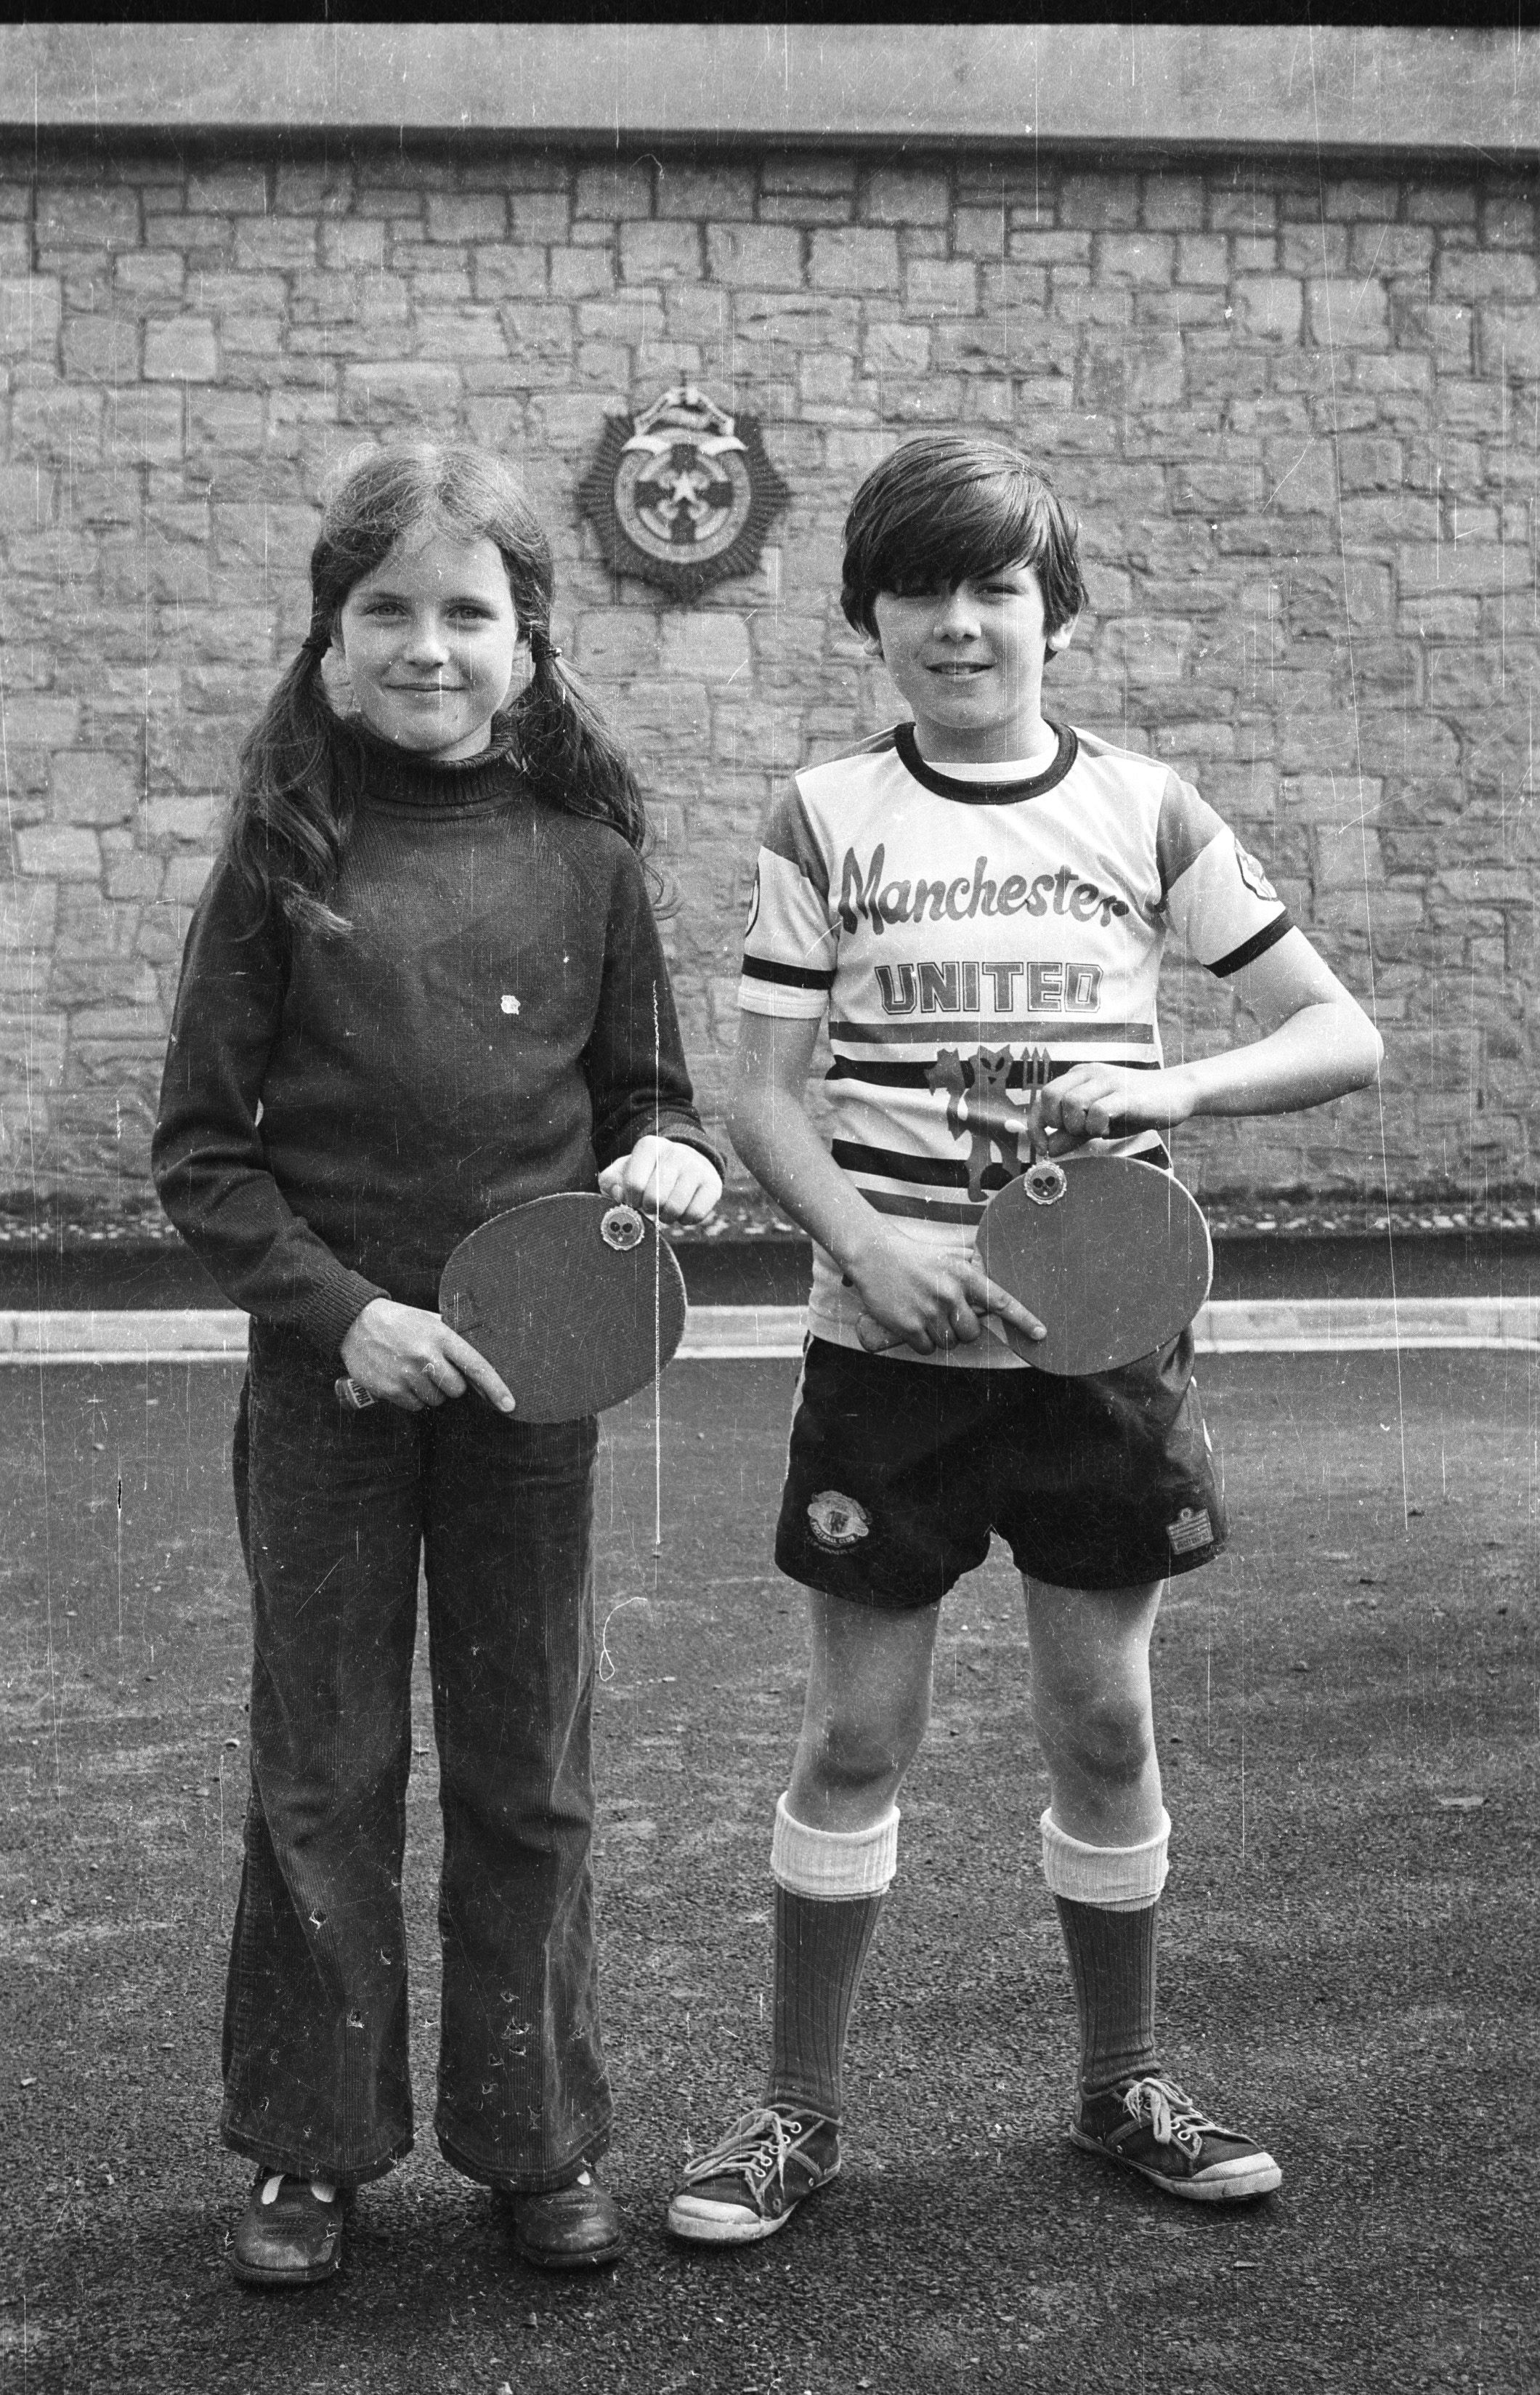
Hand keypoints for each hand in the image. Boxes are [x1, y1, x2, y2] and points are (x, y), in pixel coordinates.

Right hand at [339, 1298, 516, 1414]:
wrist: (355, 1322)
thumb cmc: (399, 1321)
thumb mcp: (429, 1320)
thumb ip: (453, 1339)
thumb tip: (479, 1363)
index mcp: (441, 1336)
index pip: (476, 1366)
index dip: (496, 1388)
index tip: (510, 1404)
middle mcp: (426, 1356)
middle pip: (457, 1390)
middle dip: (450, 1384)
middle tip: (433, 1368)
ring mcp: (406, 1374)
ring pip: (436, 1400)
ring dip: (429, 1391)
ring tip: (412, 1369)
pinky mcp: (389, 1389)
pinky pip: (415, 1407)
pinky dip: (411, 1398)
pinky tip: (400, 1378)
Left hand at [598, 1136, 721, 1226]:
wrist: (686, 1162)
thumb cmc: (648, 1172)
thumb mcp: (623, 1171)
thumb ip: (611, 1182)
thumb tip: (619, 1195)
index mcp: (649, 1146)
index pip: (634, 1184)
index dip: (631, 1200)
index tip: (634, 1199)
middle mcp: (674, 1152)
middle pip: (654, 1199)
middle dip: (648, 1209)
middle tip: (650, 1206)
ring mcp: (696, 1167)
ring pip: (674, 1209)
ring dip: (666, 1217)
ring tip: (665, 1209)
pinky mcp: (713, 1183)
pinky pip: (695, 1215)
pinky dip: (685, 1220)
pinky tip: (682, 1211)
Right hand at [844, 1226, 1045, 1357]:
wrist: (874, 1255)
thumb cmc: (913, 1258)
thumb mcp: (947, 1259)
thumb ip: (969, 1277)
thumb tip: (989, 1296)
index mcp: (963, 1275)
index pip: (1001, 1301)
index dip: (1023, 1320)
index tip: (1041, 1333)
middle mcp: (950, 1293)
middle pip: (972, 1333)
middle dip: (962, 1330)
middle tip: (945, 1315)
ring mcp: (929, 1311)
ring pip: (950, 1343)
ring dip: (940, 1336)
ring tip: (925, 1314)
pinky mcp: (909, 1326)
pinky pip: (928, 1349)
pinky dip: (922, 1343)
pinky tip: (913, 1323)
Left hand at [1033, 1063, 1199, 1141]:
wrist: (1177, 1093)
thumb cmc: (1134, 1108)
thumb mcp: (1098, 1124)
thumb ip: (1072, 1134)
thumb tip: (1047, 1149)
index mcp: (1079, 1077)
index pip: (1043, 1097)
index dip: (1036, 1125)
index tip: (1042, 1147)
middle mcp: (1089, 1073)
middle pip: (1050, 1096)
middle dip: (1057, 1123)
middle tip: (1077, 1134)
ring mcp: (1108, 1081)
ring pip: (1071, 1104)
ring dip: (1078, 1126)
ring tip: (1097, 1130)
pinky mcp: (1125, 1094)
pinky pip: (1097, 1111)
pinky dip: (1097, 1127)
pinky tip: (1110, 1128)